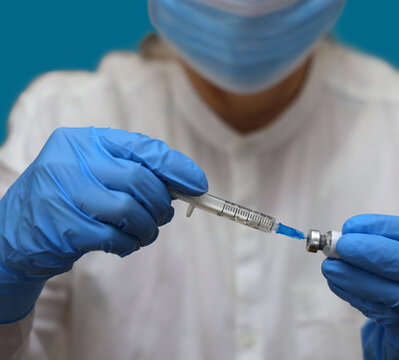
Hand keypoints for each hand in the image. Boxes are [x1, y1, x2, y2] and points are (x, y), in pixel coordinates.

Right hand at [0, 127, 206, 321]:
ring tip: (144, 233)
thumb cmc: (67, 199)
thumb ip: (132, 171)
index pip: (141, 147)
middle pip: (139, 180)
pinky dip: (128, 244)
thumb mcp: (94, 173)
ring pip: (130, 210)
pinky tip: (123, 244)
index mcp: (82, 141)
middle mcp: (69, 162)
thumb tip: (183, 183)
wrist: (12, 235)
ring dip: (147, 228)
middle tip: (164, 216)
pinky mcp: (61, 228)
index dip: (175, 166)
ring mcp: (62, 194)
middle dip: (160, 203)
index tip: (197, 184)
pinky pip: (114, 237)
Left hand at [322, 215, 398, 358]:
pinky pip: (384, 315)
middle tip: (342, 246)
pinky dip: (357, 297)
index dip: (388, 228)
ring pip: (398, 297)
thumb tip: (346, 235)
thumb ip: (387, 241)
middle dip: (376, 254)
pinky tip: (339, 284)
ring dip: (359, 279)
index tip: (352, 225)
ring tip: (331, 267)